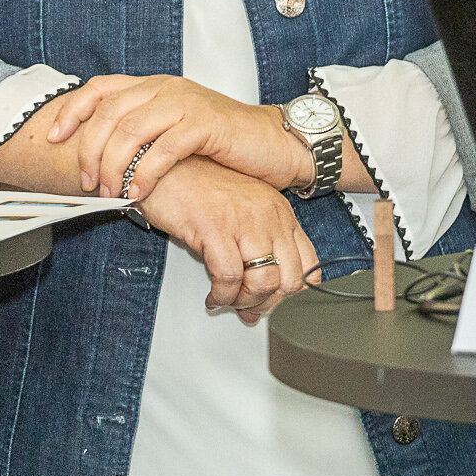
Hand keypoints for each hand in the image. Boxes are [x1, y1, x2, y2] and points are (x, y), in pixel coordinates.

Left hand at [48, 74, 306, 199]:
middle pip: (108, 114)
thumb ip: (140, 133)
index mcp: (154, 85)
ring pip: (130, 132)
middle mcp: (166, 87)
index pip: (99, 88)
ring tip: (113, 194)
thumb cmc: (222, 143)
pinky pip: (163, 150)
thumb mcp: (173, 130)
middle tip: (89, 184)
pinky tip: (140, 194)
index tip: (53, 140)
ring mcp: (186, 102)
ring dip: (114, 168)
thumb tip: (94, 159)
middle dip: (89, 153)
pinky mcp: (205, 122)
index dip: (71, 112)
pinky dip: (145, 175)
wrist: (273, 142)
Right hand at [133, 156, 319, 324]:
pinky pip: (230, 277)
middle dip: (269, 303)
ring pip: (263, 281)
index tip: (276, 303)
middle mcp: (269, 215)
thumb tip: (263, 290)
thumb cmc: (200, 189)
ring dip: (244, 302)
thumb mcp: (242, 213)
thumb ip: (258, 244)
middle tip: (249, 310)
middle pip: (290, 278)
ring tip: (229, 301)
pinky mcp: (215, 227)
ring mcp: (245, 221)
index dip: (294, 292)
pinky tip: (214, 296)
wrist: (166, 166)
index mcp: (280, 212)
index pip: (309, 262)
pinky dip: (223, 296)